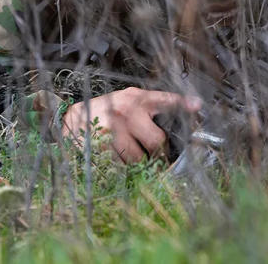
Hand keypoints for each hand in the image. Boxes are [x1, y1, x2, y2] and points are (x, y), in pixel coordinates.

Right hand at [62, 87, 202, 163]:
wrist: (70, 119)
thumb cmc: (105, 112)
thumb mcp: (127, 102)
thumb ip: (149, 109)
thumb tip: (177, 128)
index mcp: (136, 98)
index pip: (164, 99)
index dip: (181, 103)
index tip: (197, 105)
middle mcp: (126, 111)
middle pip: (157, 141)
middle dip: (159, 153)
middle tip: (155, 156)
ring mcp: (112, 130)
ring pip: (138, 159)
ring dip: (137, 163)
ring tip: (127, 155)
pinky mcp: (98, 147)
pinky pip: (120, 167)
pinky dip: (121, 168)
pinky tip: (114, 160)